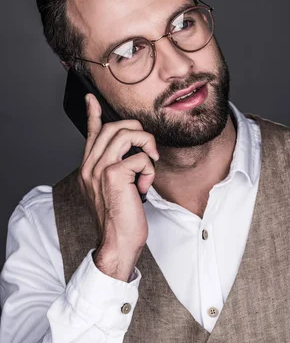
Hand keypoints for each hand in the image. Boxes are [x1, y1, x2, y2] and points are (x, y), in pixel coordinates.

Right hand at [78, 93, 158, 280]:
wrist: (117, 243)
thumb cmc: (119, 220)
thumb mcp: (113, 191)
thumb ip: (114, 170)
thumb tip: (130, 155)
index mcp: (87, 169)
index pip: (91, 135)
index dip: (93, 115)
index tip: (91, 100)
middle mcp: (89, 166)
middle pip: (114, 127)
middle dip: (138, 132)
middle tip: (149, 150)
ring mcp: (99, 169)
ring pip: (127, 134)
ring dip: (146, 146)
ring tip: (149, 166)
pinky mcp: (114, 174)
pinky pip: (141, 157)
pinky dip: (149, 171)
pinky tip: (144, 187)